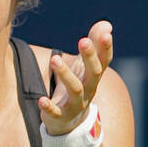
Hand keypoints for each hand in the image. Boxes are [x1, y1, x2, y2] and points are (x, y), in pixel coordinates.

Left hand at [39, 21, 113, 135]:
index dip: (106, 48)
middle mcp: (89, 90)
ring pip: (75, 89)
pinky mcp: (61, 116)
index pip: (104, 61)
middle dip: (89, 57)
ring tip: (54, 59)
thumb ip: (94, 44)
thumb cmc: (78, 85)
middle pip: (93, 73)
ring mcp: (76, 104)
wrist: (69, 121)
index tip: (106, 34)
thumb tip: (106, 24)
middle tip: (83, 40)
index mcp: (94, 76)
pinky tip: (42, 99)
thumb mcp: (85, 65)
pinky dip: (49, 107)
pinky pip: (56, 112)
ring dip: (65, 74)